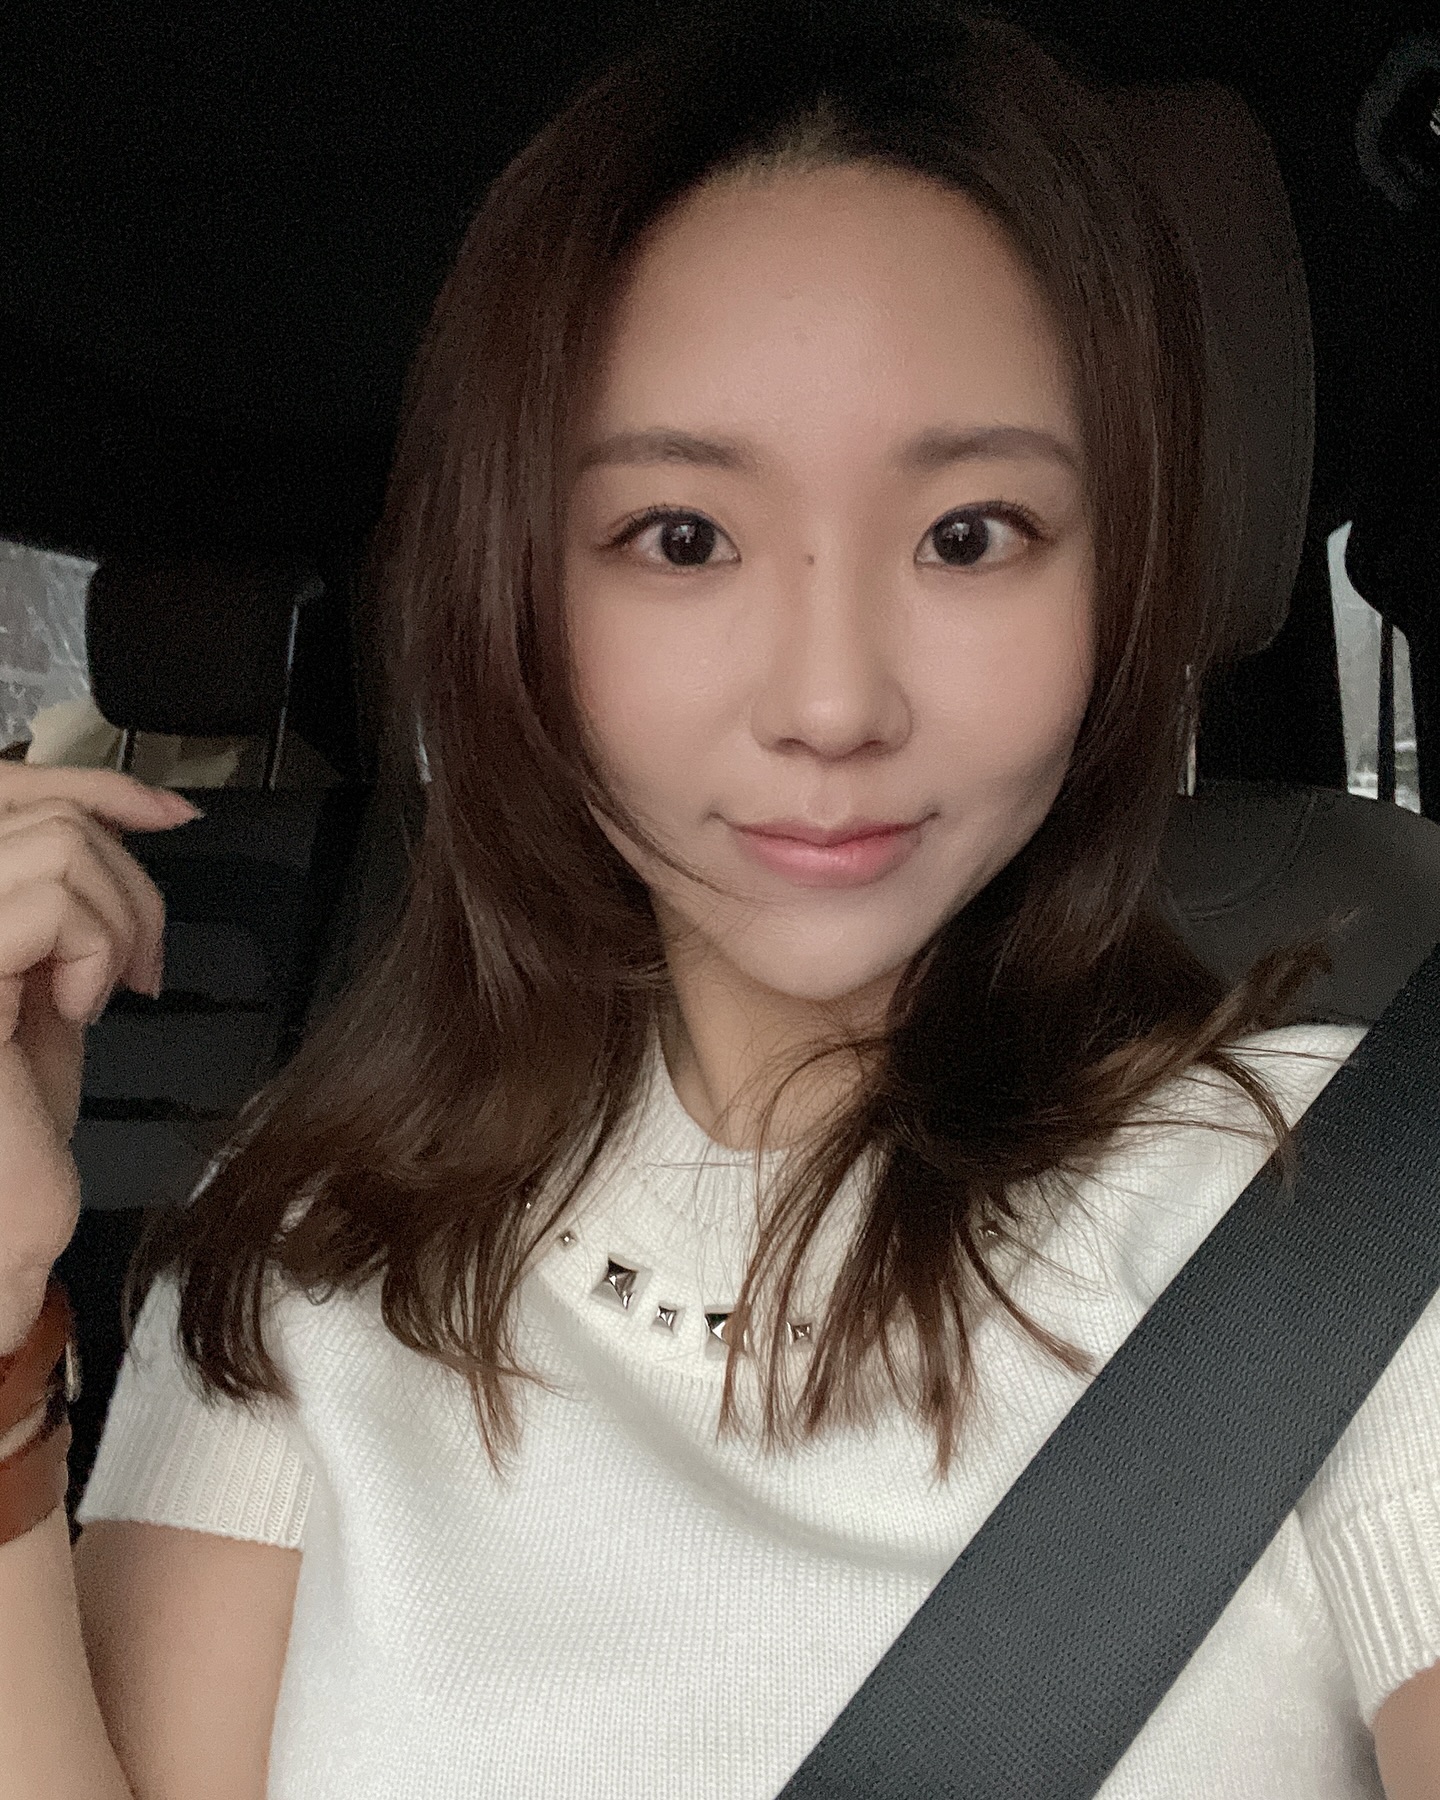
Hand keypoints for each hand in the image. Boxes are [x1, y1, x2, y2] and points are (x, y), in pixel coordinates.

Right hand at [0, 765, 200, 1364]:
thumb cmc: (13, 1130)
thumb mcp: (48, 984)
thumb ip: (65, 904)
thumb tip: (124, 824)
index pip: (7, 790)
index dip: (94, 781)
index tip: (168, 809)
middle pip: (42, 807)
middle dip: (128, 878)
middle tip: (140, 966)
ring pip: (57, 842)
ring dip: (117, 919)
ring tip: (103, 992)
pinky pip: (50, 899)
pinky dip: (93, 947)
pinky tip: (79, 1008)